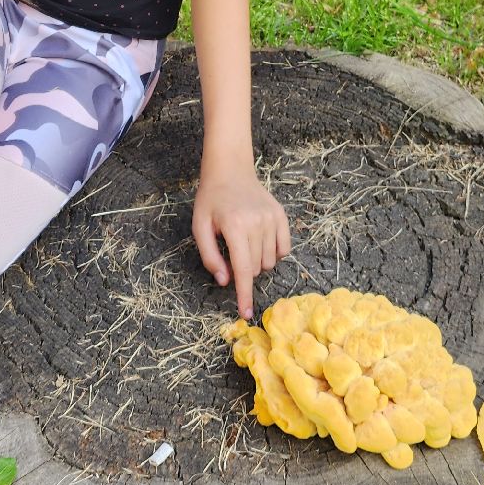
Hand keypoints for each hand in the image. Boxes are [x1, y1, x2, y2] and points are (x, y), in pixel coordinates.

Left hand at [192, 163, 290, 320]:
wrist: (230, 171)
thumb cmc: (211, 200)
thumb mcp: (200, 228)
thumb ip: (210, 257)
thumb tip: (225, 281)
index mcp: (235, 227)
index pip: (242, 270)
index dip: (244, 294)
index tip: (246, 313)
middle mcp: (257, 223)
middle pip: (255, 268)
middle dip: (244, 271)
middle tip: (232, 253)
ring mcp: (272, 219)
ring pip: (269, 261)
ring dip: (257, 262)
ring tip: (244, 243)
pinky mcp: (281, 216)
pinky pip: (284, 249)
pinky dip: (273, 253)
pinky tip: (260, 241)